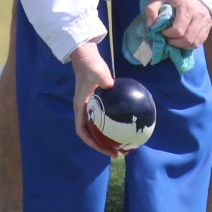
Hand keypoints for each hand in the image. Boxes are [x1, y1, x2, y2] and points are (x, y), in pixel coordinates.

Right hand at [67, 40, 121, 157]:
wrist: (87, 58)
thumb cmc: (90, 65)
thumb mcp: (96, 71)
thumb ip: (102, 78)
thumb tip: (111, 86)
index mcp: (81, 108)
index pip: (83, 131)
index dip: (92, 142)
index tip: (104, 149)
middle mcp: (86, 112)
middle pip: (93, 135)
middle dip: (104, 147)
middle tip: (120, 154)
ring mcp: (93, 109)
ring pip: (101, 130)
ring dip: (112, 140)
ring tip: (127, 147)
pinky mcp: (101, 105)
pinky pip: (109, 120)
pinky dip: (118, 126)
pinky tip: (131, 128)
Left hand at [145, 0, 211, 50]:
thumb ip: (151, 9)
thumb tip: (150, 25)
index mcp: (187, 7)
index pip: (178, 30)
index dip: (167, 35)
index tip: (162, 32)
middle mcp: (199, 14)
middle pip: (187, 39)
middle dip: (174, 42)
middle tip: (167, 39)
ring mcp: (205, 21)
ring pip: (194, 42)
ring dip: (181, 45)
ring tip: (174, 40)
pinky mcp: (208, 26)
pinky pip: (199, 42)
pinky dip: (189, 45)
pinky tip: (181, 41)